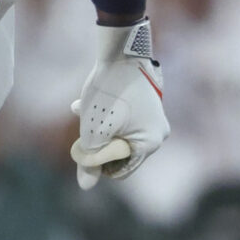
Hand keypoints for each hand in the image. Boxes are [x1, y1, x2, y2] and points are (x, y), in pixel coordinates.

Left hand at [67, 22, 167, 189]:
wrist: (120, 53)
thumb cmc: (108, 95)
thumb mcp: (92, 134)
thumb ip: (88, 162)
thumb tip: (85, 187)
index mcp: (150, 145)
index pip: (118, 171)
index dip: (96, 163)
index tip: (82, 146)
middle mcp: (158, 134)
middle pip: (118, 153)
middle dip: (96, 144)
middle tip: (83, 129)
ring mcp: (154, 118)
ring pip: (117, 135)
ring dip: (96, 129)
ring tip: (81, 114)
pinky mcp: (146, 105)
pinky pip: (122, 119)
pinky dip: (104, 115)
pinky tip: (81, 106)